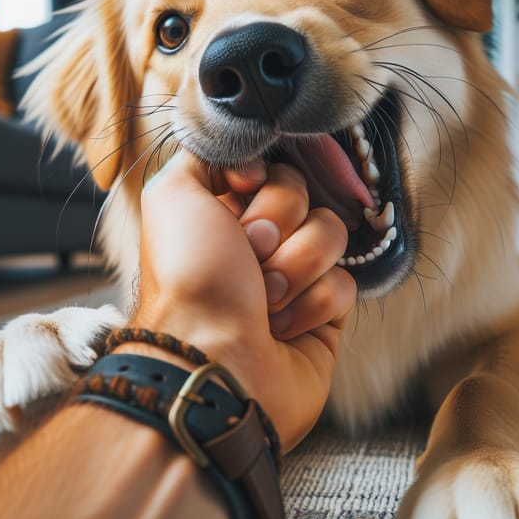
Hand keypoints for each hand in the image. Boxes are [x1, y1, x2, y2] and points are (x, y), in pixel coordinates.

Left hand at [131, 150, 355, 450]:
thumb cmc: (191, 279)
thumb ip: (203, 156)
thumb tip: (249, 159)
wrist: (213, 362)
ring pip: (331, 235)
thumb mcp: (173, 195)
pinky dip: (312, 305)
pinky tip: (281, 328)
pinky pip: (345, 284)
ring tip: (264, 300)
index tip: (242, 191)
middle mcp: (259, 242)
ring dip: (295, 266)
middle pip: (305, 195)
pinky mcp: (323, 315)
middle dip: (277, 223)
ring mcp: (293, 277)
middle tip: (248, 256)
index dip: (265, 181)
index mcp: (225, 211)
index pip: (274, 167)